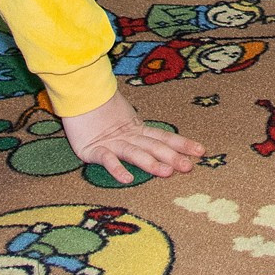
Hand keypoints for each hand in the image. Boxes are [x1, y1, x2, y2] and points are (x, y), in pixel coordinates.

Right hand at [57, 91, 205, 184]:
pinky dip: (116, 168)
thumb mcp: (123, 123)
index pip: (163, 137)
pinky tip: (127, 179)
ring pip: (134, 152)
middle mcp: (127, 136)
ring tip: (166, 172)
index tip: (201, 151)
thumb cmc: (97, 111)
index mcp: (136, 130)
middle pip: (153, 146)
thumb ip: (139, 134)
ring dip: (151, 163)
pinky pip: (106, 159)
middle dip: (172, 156)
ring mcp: (110, 142)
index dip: (182, 143)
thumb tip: (162, 147)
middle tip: (189, 167)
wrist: (74, 95)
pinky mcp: (91, 149)